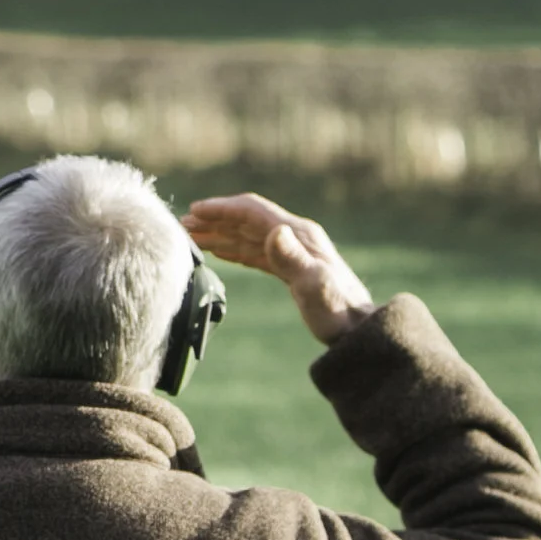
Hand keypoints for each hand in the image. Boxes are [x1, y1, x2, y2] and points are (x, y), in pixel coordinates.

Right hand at [183, 192, 375, 345]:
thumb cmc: (337, 312)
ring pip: (247, 236)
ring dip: (220, 234)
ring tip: (191, 237)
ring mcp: (292, 251)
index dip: (221, 209)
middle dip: (215, 220)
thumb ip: (293, 259)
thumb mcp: (314, 286)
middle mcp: (294, 237)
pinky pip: (255, 252)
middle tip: (182, 225)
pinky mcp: (290, 268)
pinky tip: (218, 251)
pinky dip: (233, 249)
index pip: (252, 211)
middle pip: (246, 220)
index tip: (194, 211)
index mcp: (298, 234)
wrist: (358, 330)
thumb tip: (273, 231)